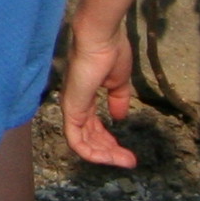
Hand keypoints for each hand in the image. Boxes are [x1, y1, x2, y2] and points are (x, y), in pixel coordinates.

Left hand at [60, 10, 138, 168]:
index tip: (128, 152)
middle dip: (109, 152)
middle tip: (129, 160)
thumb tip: (119, 118)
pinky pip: (75, 139)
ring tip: (125, 161)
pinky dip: (91, 152)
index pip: (93, 127)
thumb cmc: (110, 53)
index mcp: (85, 97)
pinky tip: (109, 157)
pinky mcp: (70, 108)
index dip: (109, 142)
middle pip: (89, 137)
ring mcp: (71, 106)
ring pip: (82, 143)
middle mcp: (76, 104)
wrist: (102, 39)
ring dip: (104, 155)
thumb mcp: (118, 83)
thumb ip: (117, 100)